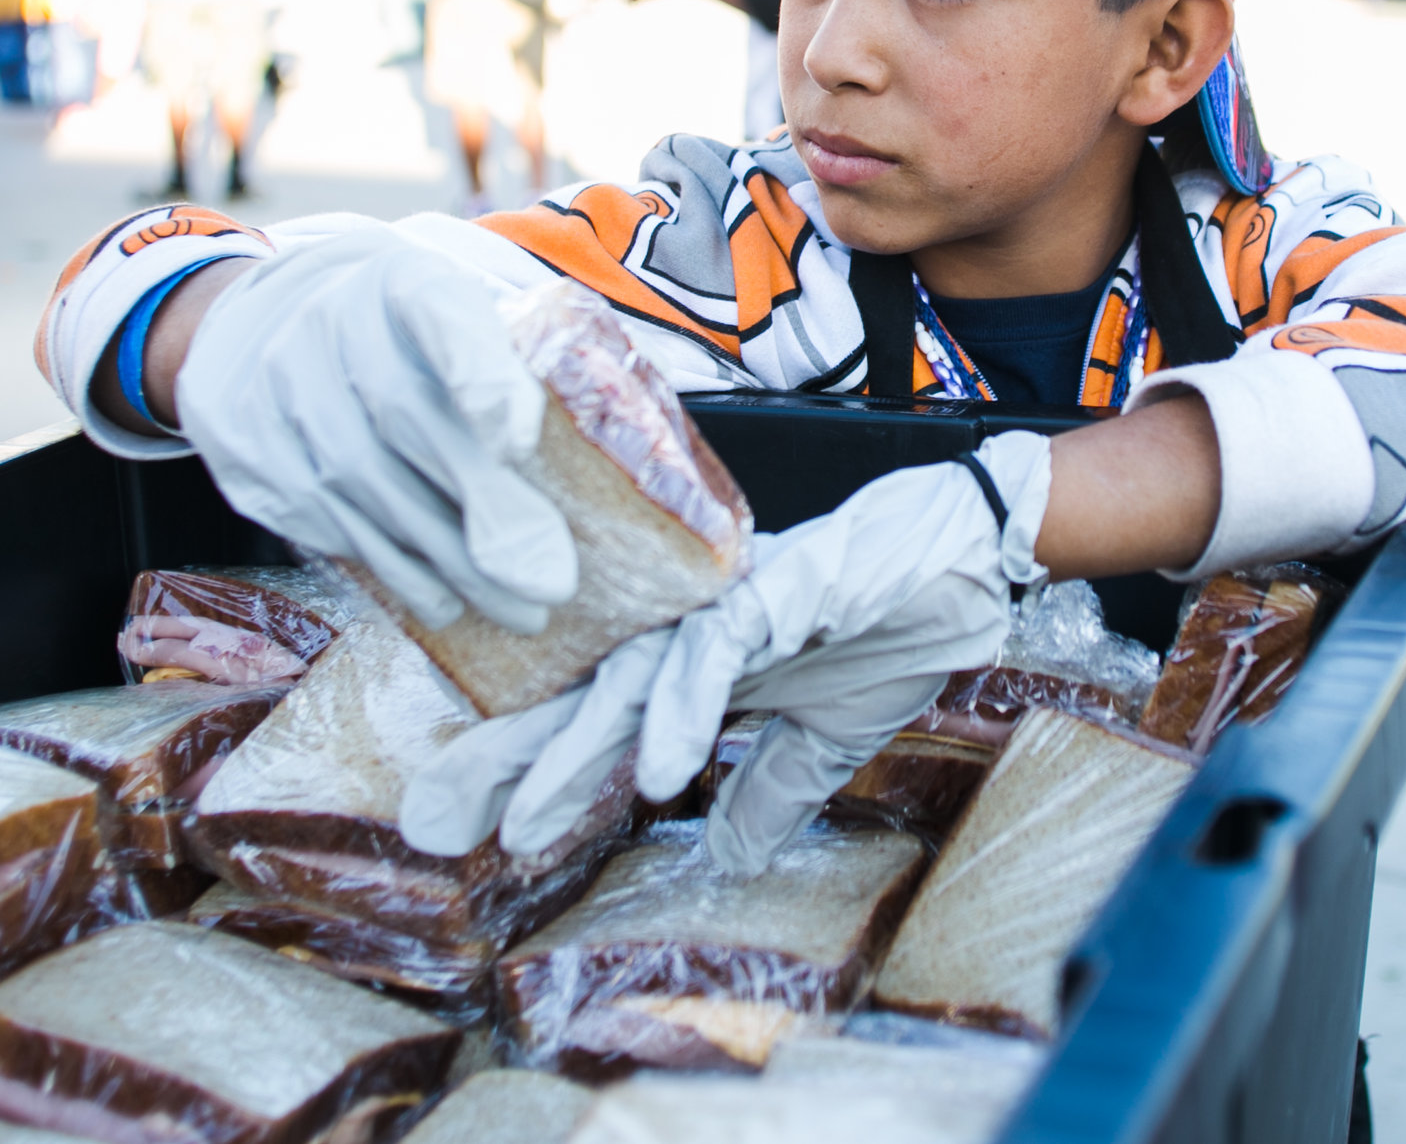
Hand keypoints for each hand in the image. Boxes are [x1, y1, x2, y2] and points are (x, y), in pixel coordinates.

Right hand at [177, 228, 577, 633]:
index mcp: (404, 280)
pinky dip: (393, 568)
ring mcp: (276, 384)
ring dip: (447, 560)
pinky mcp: (249, 446)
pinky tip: (445, 600)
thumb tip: (589, 441)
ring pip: (365, 485)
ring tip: (517, 610)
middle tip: (550, 580)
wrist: (266, 323)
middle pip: (407, 418)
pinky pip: (325, 518)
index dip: (480, 375)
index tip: (522, 442)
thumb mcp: (457, 318)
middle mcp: (329, 321)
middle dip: (485, 507)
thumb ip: (510, 365)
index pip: (440, 313)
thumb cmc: (400, 337)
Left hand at [400, 433, 1054, 871]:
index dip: (527, 765)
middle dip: (510, 757)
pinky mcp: (783, 585)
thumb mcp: (830, 735)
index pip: (597, 717)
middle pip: (584, 695)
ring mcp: (733, 604)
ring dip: (584, 748)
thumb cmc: (896, 621)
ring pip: (635, 676)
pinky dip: (689, 704)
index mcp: (698, 664)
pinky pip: (721, 650)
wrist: (973, 550)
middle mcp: (695, 630)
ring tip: (528, 819)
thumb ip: (772, 788)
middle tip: (432, 819)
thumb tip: (726, 855)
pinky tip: (664, 766)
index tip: (458, 826)